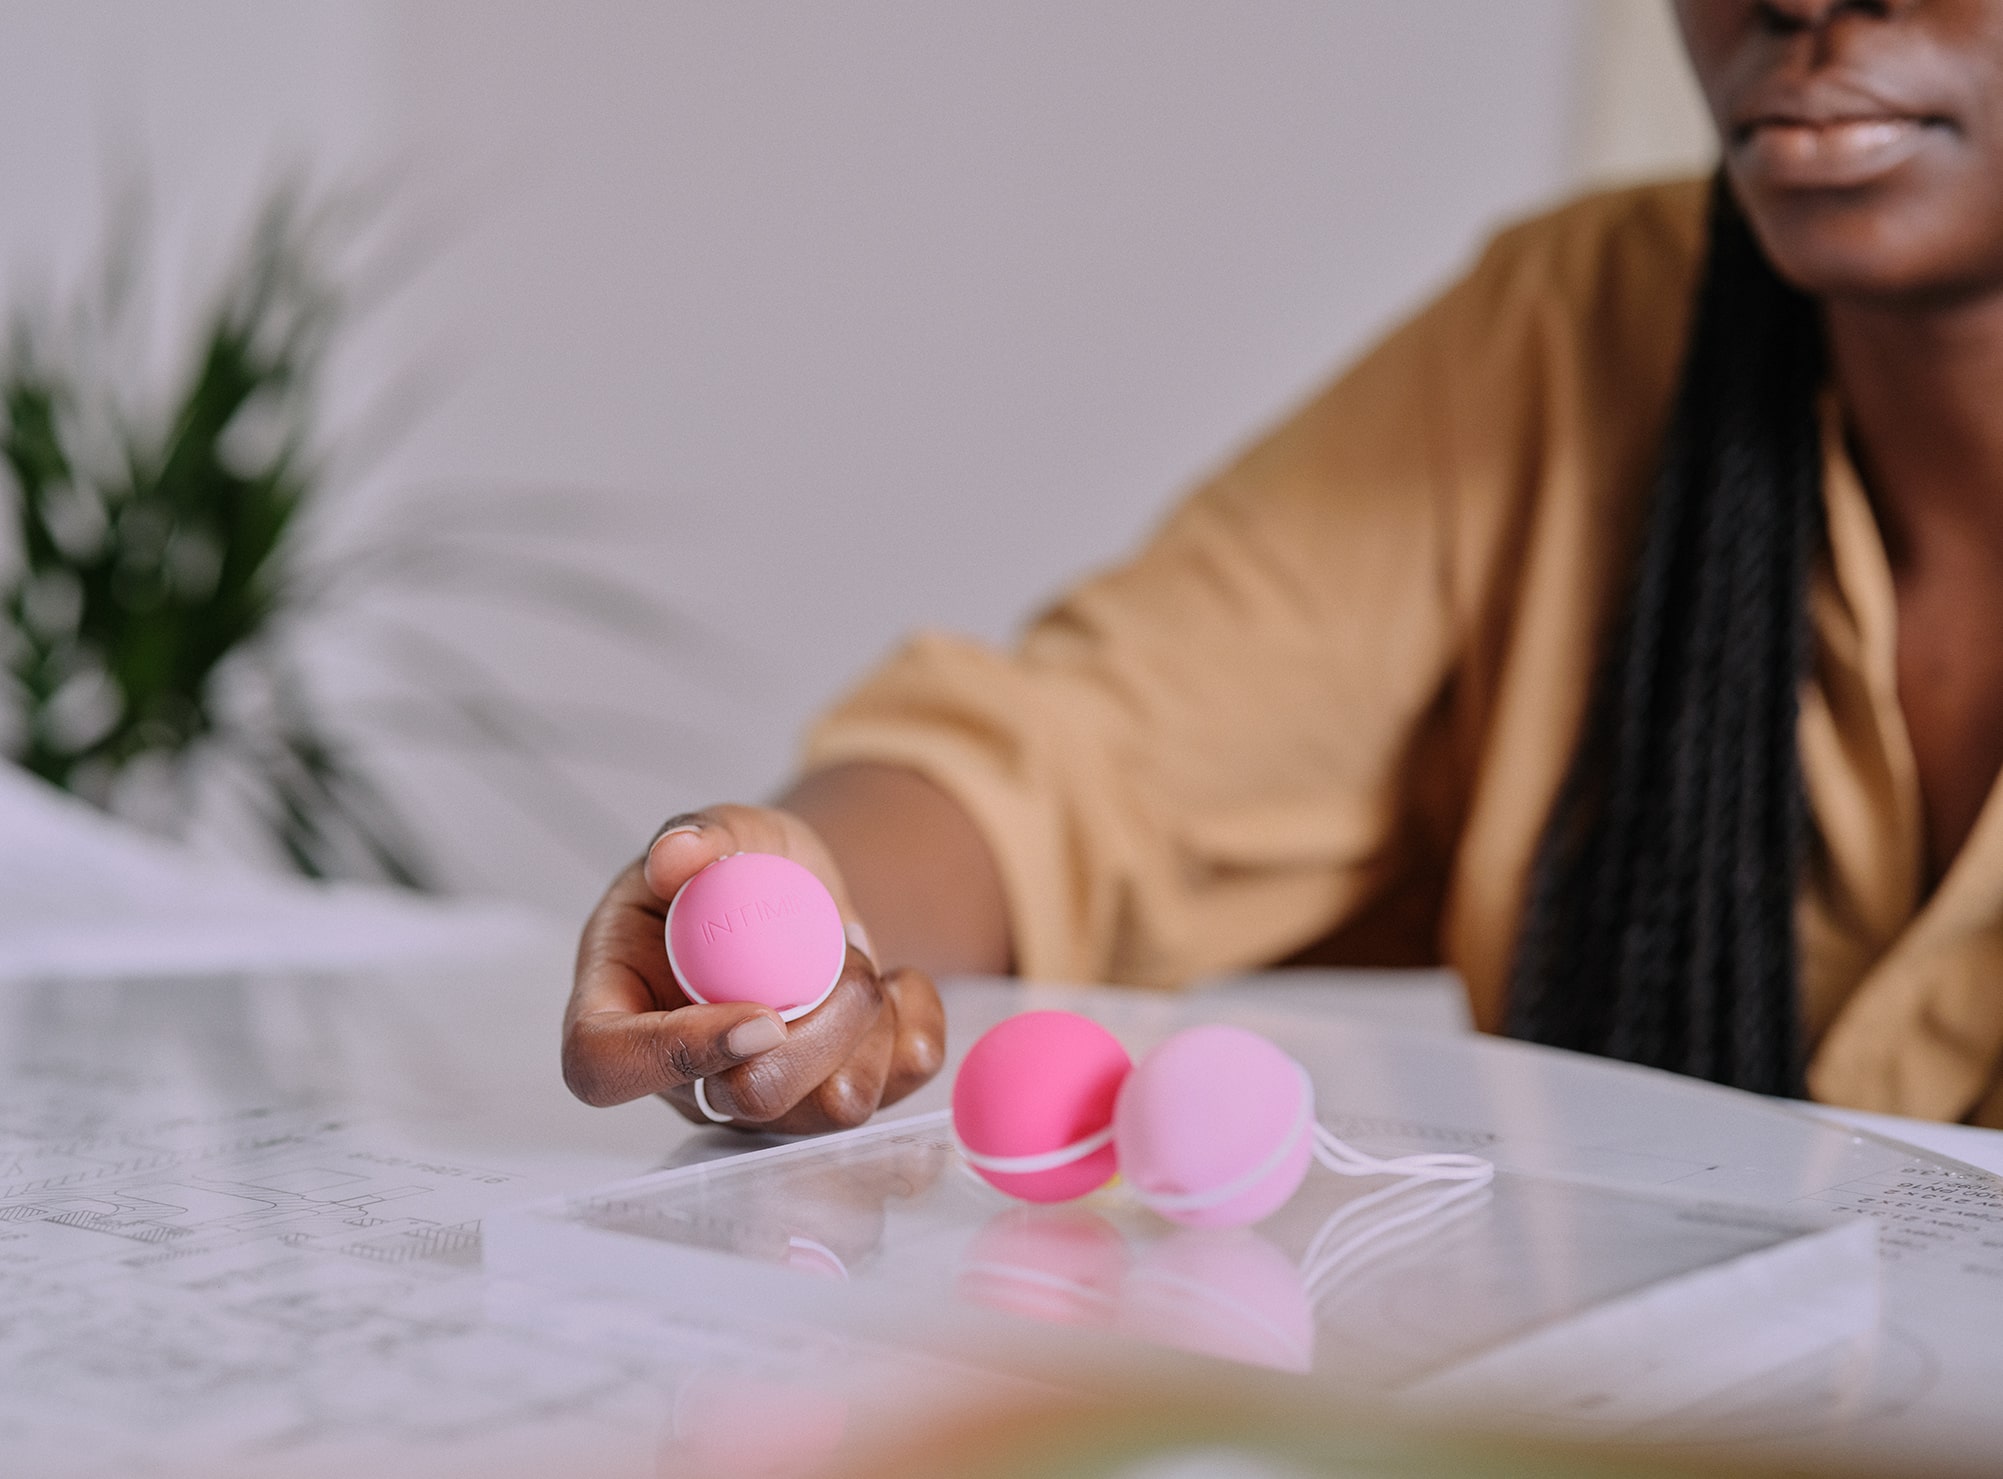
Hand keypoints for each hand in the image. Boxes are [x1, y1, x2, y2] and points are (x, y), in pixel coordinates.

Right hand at [563, 804, 947, 1132]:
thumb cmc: (741, 866)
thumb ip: (697, 835)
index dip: (678, 1054)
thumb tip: (676, 856)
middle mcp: (685, 1072)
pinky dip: (915, 1030)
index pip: (608, 1065)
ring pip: (826, 1113)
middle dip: (817, 1035)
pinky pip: (892, 1094)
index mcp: (619, 1004)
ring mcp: (757, 1098)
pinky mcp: (827, 1102)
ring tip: (862, 961)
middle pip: (741, 1102)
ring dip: (869, 1027)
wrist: (805, 892)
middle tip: (850, 962)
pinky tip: (900, 983)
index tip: (760, 1013)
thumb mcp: (722, 831)